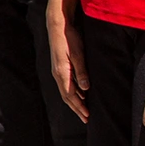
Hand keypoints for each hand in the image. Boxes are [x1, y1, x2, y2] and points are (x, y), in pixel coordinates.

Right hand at [47, 6, 89, 122]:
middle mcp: (58, 74)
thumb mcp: (78, 55)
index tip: (87, 116)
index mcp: (62, 73)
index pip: (70, 96)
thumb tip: (85, 89)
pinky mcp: (60, 67)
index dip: (79, 107)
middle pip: (66, 96)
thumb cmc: (69, 39)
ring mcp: (57, 71)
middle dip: (76, 108)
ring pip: (66, 91)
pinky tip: (80, 94)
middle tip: (86, 118)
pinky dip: (73, 93)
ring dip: (75, 102)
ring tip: (83, 110)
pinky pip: (65, 84)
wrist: (58, 26)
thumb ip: (81, 72)